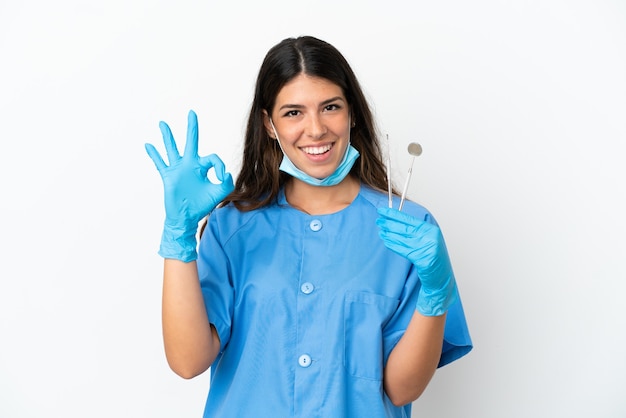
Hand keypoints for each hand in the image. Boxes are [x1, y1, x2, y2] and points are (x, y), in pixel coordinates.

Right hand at [145, 110, 233, 261]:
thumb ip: (227, 182)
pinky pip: (160, 163)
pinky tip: (148, 145)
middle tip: (192, 112)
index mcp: (202, 167)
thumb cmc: (202, 205)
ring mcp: (177, 170)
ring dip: (168, 136)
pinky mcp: (168, 177)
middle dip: (192, 127)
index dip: (219, 165)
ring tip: (162, 123)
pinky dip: (154, 154)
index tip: (221, 176)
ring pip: (172, 148)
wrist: (187, 218)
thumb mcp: (219, 193)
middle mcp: (189, 165)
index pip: (213, 157)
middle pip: (191, 142)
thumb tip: (225, 172)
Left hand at [376, 207, 456, 315]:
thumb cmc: (433, 257)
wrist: (442, 278)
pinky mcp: (422, 259)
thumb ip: (416, 230)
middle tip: (378, 220)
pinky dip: (393, 245)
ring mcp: (427, 248)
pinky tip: (386, 241)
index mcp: (431, 229)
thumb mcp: (428, 240)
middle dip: (390, 224)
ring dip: (389, 234)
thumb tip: (396, 220)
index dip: (395, 214)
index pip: (410, 219)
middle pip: (405, 228)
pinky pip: (403, 250)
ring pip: (403, 239)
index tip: (383, 211)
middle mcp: (430, 237)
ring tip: (380, 230)